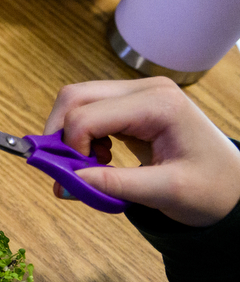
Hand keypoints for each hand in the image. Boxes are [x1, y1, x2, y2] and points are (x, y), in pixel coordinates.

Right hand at [43, 77, 239, 225]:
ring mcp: (140, 93)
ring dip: (69, 136)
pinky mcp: (134, 104)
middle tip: (65, 171)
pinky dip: (82, 136)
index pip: (86, 117)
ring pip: (78, 101)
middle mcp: (147, 89)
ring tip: (90, 165)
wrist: (234, 187)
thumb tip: (65, 182)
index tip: (71, 181)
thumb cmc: (210, 189)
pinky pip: (91, 110)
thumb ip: (113, 184)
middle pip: (75, 97)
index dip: (69, 150)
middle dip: (59, 136)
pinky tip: (100, 157)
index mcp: (159, 105)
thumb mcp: (164, 192)